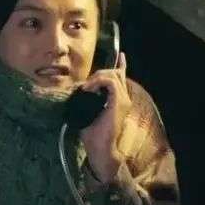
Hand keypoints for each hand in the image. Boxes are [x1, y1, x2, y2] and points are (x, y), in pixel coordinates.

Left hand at [80, 52, 131, 181]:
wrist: (100, 148)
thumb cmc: (93, 134)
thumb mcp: (88, 112)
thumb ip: (88, 100)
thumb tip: (80, 90)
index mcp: (119, 101)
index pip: (122, 78)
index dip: (121, 65)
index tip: (121, 55)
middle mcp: (124, 98)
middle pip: (116, 73)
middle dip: (99, 73)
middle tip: (86, 85)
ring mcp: (124, 100)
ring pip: (113, 75)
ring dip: (97, 77)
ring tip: (86, 88)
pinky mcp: (119, 102)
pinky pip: (111, 82)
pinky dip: (98, 82)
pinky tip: (89, 89)